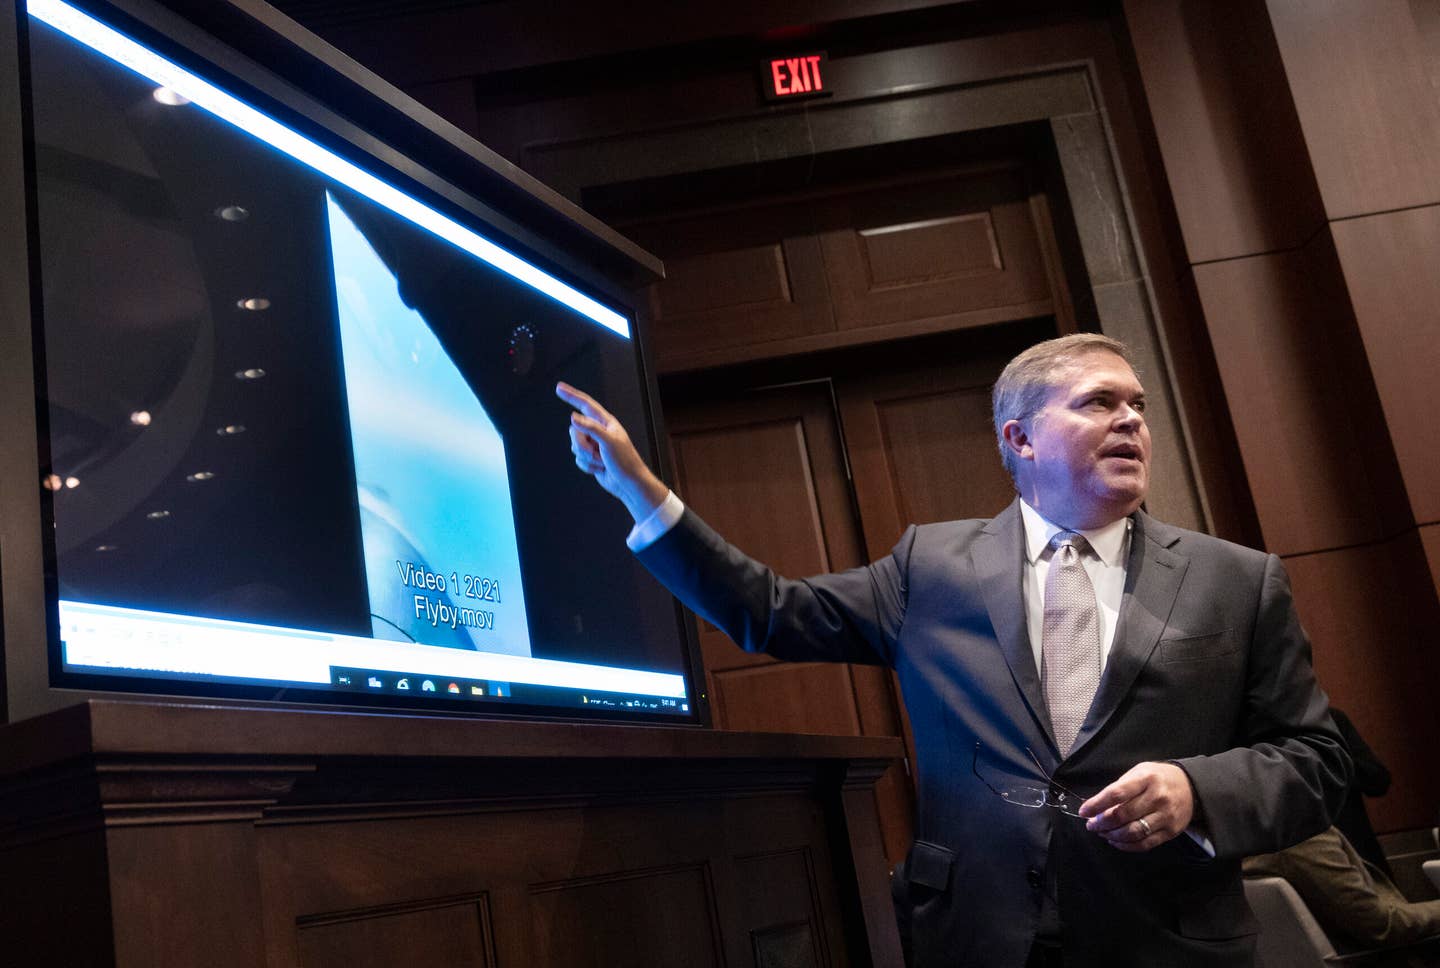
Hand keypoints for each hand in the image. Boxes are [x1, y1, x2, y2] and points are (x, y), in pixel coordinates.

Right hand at [556, 382, 669, 521]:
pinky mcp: (590, 457)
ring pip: (575, 446)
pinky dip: (587, 466)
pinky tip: (600, 469)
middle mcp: (598, 431)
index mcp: (606, 422)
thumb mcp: (609, 442)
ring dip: (586, 458)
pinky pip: (578, 459)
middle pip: (575, 430)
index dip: (571, 395)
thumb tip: (573, 417)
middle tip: (596, 454)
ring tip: (601, 462)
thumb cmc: (625, 461)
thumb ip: (590, 428)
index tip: (559, 388)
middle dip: (582, 446)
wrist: (628, 484)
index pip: (585, 404)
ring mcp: (594, 444)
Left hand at [1077, 762, 1194, 851]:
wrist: (1192, 787)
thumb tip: (1097, 807)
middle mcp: (1157, 797)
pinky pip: (1144, 844)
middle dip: (1101, 823)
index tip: (1084, 811)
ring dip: (1112, 836)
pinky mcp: (1171, 832)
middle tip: (1091, 825)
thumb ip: (1120, 788)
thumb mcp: (1139, 772)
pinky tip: (1116, 841)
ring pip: (1133, 833)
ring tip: (1102, 832)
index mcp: (1146, 779)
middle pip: (1123, 815)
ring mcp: (1165, 816)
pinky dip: (1126, 845)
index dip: (1096, 805)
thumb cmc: (1158, 778)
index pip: (1116, 794)